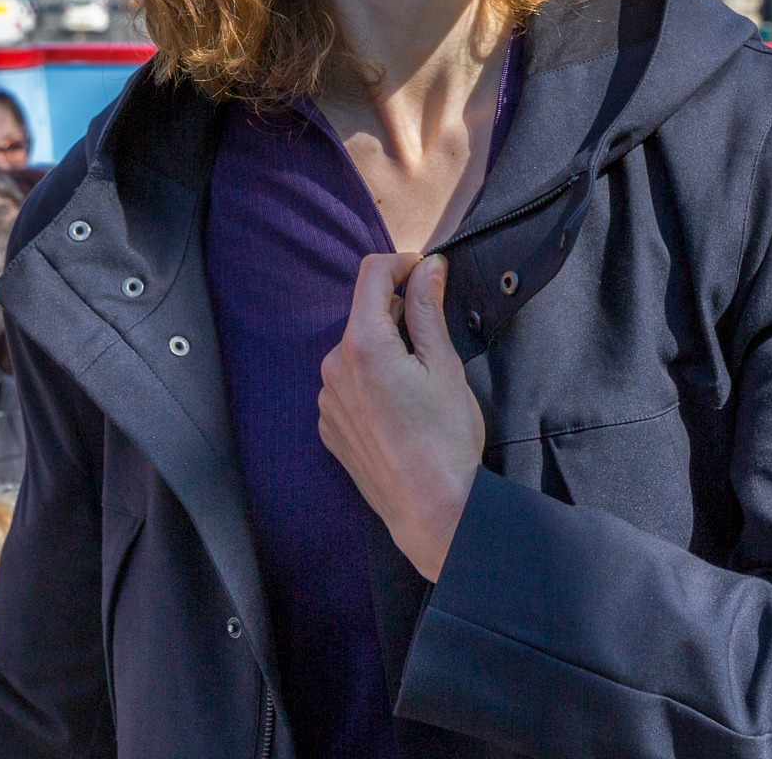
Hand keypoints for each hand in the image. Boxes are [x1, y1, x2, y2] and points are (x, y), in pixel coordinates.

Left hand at [318, 253, 486, 580]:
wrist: (431, 509)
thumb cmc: (445, 438)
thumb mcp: (444, 364)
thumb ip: (428, 308)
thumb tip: (428, 267)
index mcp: (363, 345)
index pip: (372, 274)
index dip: (401, 263)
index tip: (426, 271)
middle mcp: (333, 367)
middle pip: (365, 316)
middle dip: (397, 314)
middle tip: (435, 342)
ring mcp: (326, 400)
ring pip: (356, 352)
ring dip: (383, 351)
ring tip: (419, 385)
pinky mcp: (328, 427)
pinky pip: (348, 386)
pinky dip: (371, 383)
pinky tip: (400, 410)